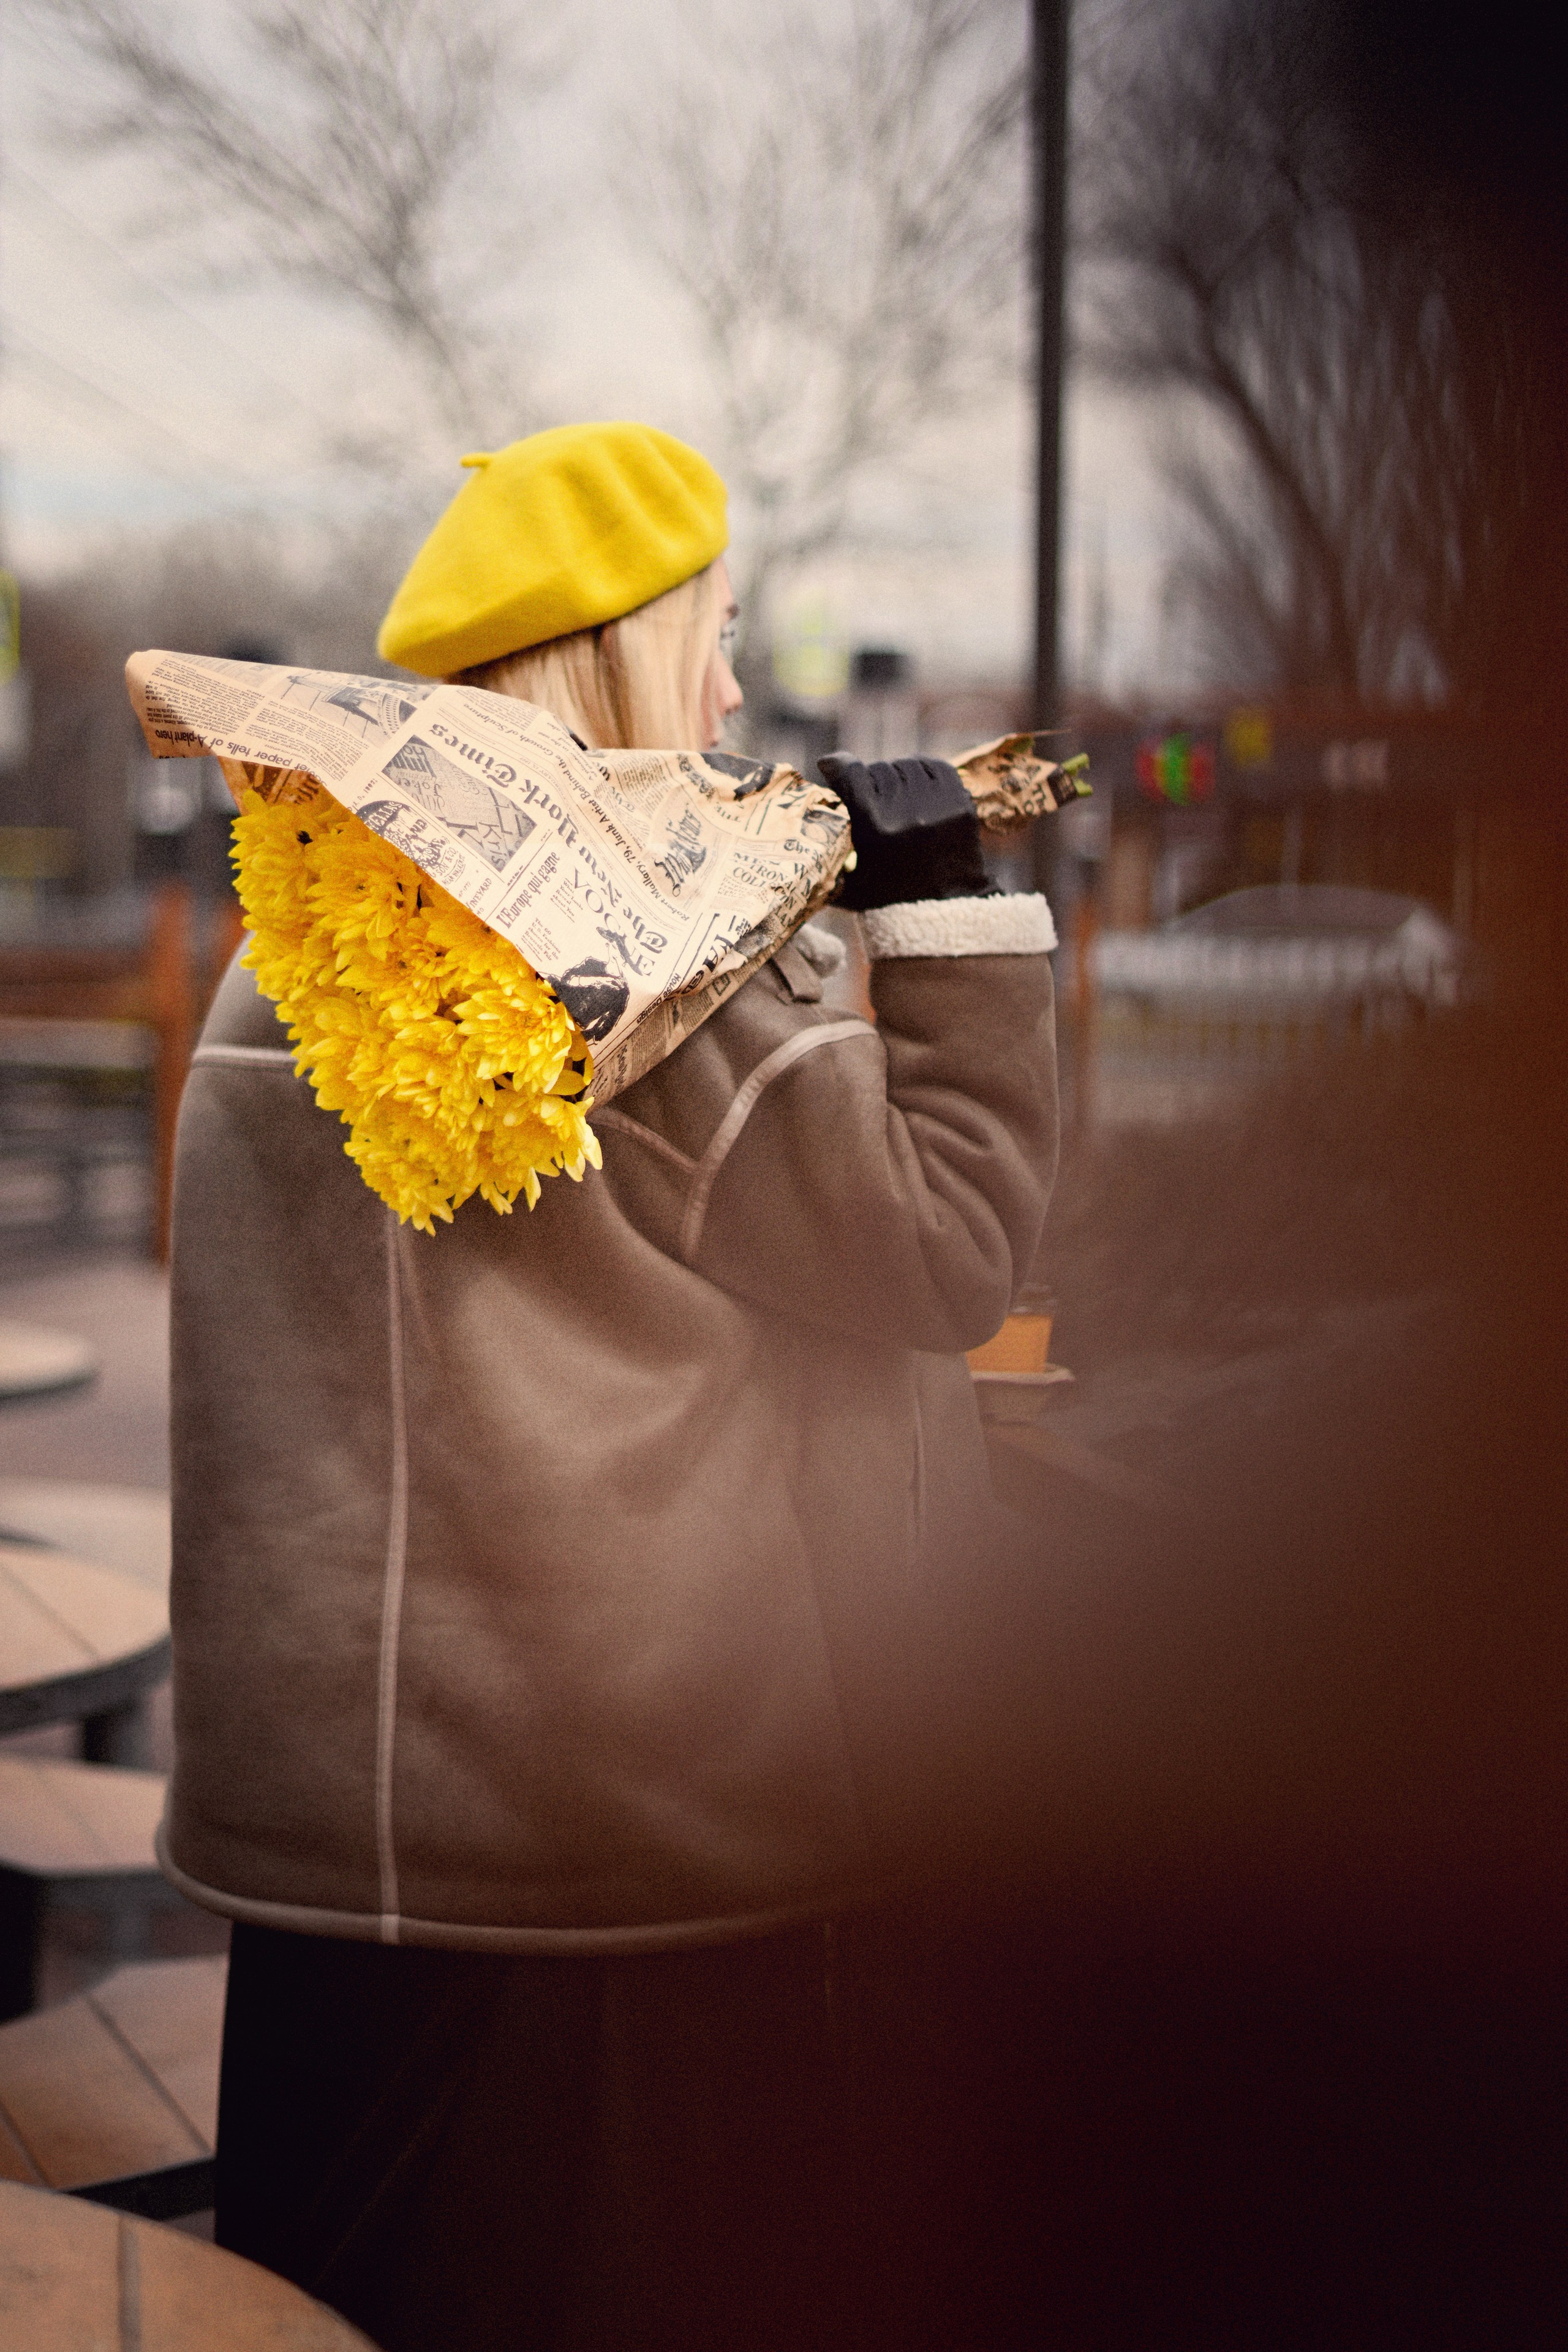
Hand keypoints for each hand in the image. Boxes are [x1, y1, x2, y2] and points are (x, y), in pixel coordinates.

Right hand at [817, 754, 995, 910]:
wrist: (943, 911)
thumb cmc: (886, 899)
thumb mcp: (845, 880)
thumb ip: (824, 847)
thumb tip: (799, 810)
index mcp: (875, 830)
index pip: (851, 773)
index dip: (837, 764)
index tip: (831, 765)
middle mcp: (907, 815)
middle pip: (878, 769)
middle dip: (869, 779)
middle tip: (868, 795)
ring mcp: (938, 808)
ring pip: (906, 765)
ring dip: (896, 775)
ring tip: (893, 793)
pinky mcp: (961, 805)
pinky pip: (936, 767)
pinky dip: (922, 772)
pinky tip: (915, 785)